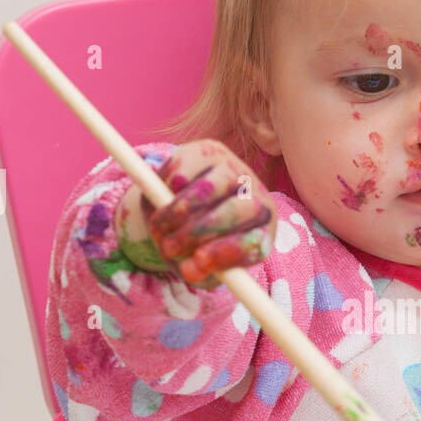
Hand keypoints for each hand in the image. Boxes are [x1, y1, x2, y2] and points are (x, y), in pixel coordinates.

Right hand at [115, 140, 276, 287]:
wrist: (187, 203)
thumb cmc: (199, 243)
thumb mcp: (200, 262)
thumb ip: (198, 269)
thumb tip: (189, 270)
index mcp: (262, 230)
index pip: (255, 242)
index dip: (227, 252)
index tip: (199, 261)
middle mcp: (255, 196)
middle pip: (236, 211)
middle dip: (199, 231)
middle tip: (169, 247)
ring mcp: (233, 168)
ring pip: (209, 188)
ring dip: (178, 211)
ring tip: (158, 230)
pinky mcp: (208, 150)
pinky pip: (185, 167)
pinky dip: (167, 185)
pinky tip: (158, 199)